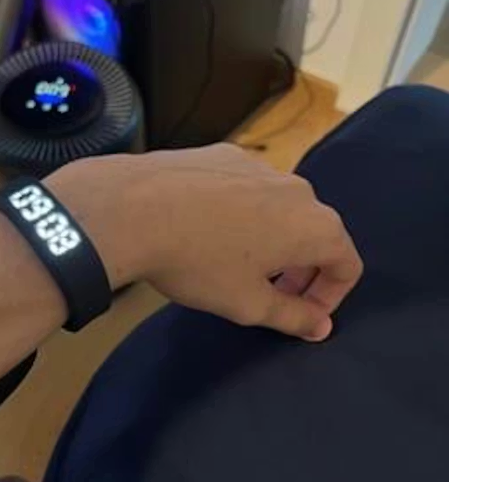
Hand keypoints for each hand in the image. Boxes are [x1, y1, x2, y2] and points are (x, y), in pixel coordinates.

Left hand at [49, 143, 362, 341]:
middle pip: (317, 234)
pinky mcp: (225, 154)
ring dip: (272, 241)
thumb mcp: (248, 304)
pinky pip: (248, 189)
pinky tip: (205, 230)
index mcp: (315, 225)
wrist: (133, 208)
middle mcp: (298, 188)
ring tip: (234, 264)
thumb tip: (322, 326)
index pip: (347, 265)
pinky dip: (242, 214)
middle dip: (301, 271)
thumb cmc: (199, 263)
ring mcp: (261, 166)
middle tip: (270, 295)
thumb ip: (294, 317)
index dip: (330, 298)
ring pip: (282, 209)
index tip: (301, 316)